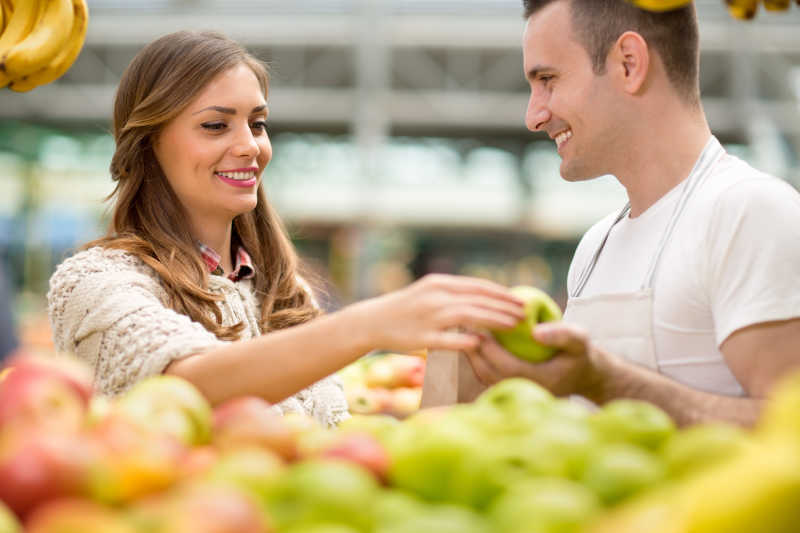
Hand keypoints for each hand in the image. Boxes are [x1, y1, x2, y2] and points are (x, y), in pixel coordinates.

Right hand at [352, 274, 524, 352]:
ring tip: (513, 326)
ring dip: (494, 320)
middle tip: (524, 315)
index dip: (502, 293)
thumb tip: (484, 298)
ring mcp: (428, 317)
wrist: (372, 321)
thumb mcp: (429, 292)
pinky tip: (482, 343)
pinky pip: (448, 339)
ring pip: (468, 316)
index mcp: (439, 284)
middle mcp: (435, 297)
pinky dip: (466, 340)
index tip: (521, 300)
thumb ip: (454, 294)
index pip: (478, 286)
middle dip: (504, 307)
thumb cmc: (406, 308)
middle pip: (478, 300)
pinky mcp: (420, 337)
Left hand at [464, 321, 605, 397]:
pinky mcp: (511, 389)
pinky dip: (478, 359)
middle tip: (464, 326)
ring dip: (473, 355)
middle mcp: (526, 392)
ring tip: (465, 332)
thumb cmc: (580, 353)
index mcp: (541, 382)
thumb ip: (561, 334)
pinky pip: (488, 375)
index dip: (491, 350)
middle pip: (490, 374)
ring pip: (485, 377)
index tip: (479, 328)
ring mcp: (517, 392)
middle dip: (475, 351)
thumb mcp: (579, 339)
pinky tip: (473, 341)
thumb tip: (535, 332)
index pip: (508, 367)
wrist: (584, 375)